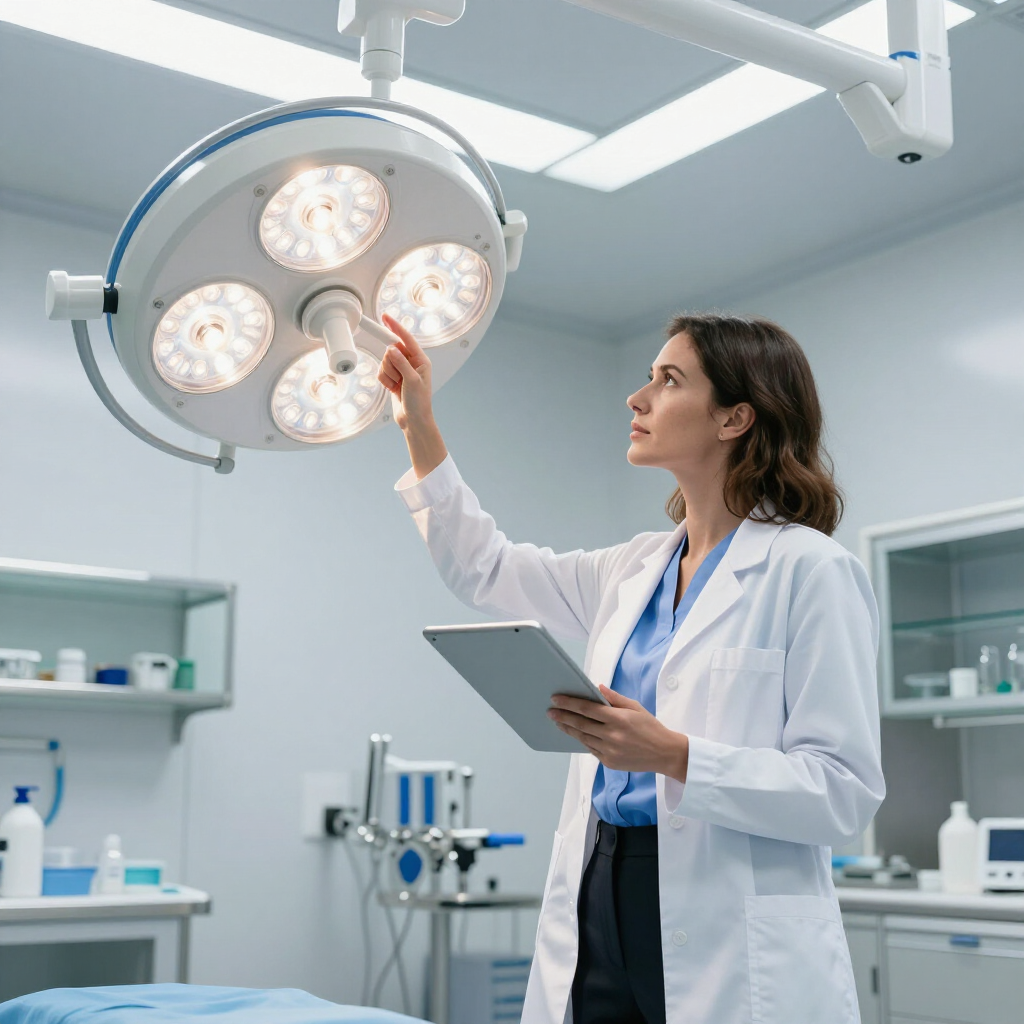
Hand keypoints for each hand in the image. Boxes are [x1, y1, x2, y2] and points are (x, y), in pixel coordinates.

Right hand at [377, 314, 433, 432]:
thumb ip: (402, 363)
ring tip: (397, 385)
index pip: (406, 339)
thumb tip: (392, 348)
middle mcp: (411, 362)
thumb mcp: (412, 381)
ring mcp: (401, 370)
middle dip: (391, 364)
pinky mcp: (393, 378)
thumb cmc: (420, 402)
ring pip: (384, 361)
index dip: (395, 327)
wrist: (413, 420)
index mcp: (421, 360)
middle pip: (391, 350)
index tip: (385, 317)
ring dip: (388, 374)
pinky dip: (384, 381)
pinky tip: (393, 389)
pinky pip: (381, 372)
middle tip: (398, 377)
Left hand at [548, 686, 688, 781]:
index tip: (556, 699)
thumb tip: (597, 687)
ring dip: (569, 729)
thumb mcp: (635, 707)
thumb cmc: (650, 727)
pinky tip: (575, 734)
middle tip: (550, 711)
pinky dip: (582, 740)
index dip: (569, 703)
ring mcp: (610, 751)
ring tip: (558, 722)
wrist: (664, 753)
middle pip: (581, 724)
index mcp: (619, 719)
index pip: (587, 709)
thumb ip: (615, 698)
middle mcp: (612, 735)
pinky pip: (591, 749)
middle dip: (563, 716)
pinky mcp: (609, 762)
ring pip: (583, 738)